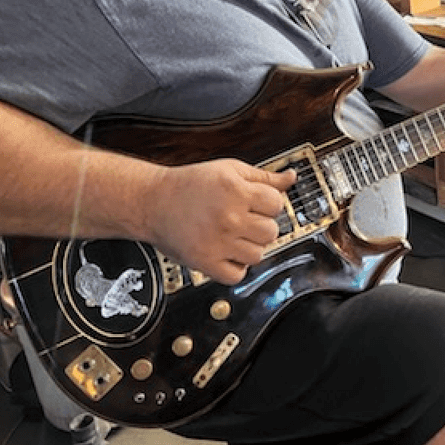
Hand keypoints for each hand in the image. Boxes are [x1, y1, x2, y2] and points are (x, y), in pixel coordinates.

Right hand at [145, 159, 294, 284]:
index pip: (277, 204)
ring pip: (258, 255)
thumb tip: (291, 178)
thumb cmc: (191, 184)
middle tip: (245, 220)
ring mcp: (218, 242)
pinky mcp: (205, 262)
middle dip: (262, 226)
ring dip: (250, 247)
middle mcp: (228, 217)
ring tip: (235, 236)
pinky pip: (237, 275)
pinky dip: (235, 268)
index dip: (269, 203)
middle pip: (271, 231)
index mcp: (236, 191)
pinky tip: (227, 252)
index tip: (258, 204)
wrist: (152, 202)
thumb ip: (264, 176)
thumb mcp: (230, 170)